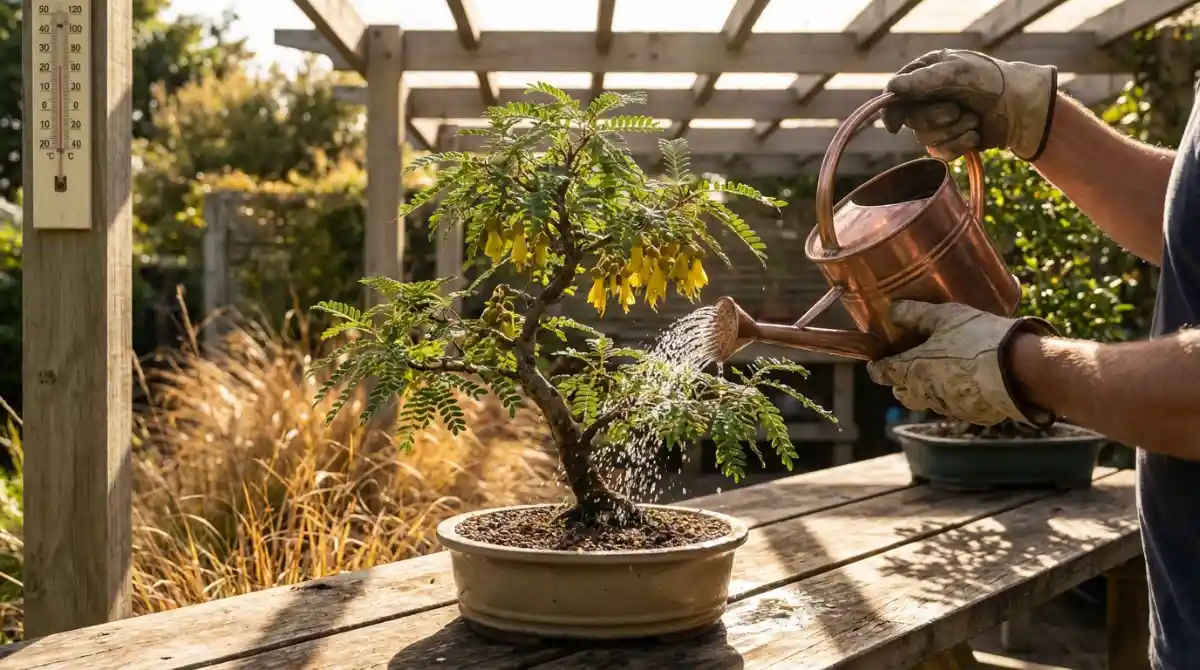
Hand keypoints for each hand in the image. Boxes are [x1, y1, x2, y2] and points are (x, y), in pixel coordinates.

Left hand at [866, 301, 1057, 426]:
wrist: (1021, 370)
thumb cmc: (978, 338)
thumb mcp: (945, 316)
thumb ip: (915, 314)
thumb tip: (893, 310)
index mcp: (912, 370)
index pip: (883, 373)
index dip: (877, 366)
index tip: (876, 361)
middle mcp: (925, 393)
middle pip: (902, 392)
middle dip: (900, 382)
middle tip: (907, 366)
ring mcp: (948, 407)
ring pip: (928, 400)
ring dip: (928, 388)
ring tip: (939, 371)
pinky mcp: (971, 415)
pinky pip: (955, 405)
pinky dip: (954, 394)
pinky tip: (966, 380)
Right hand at [882, 50, 1057, 160]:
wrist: (1023, 108)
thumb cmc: (992, 81)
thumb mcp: (957, 73)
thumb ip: (923, 80)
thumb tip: (891, 88)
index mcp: (926, 74)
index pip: (895, 94)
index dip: (892, 111)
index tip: (895, 125)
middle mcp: (927, 98)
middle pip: (910, 120)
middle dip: (935, 118)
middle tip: (957, 110)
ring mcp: (938, 121)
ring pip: (926, 139)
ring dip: (954, 131)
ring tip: (974, 120)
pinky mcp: (950, 142)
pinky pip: (941, 153)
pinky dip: (961, 145)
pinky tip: (976, 135)